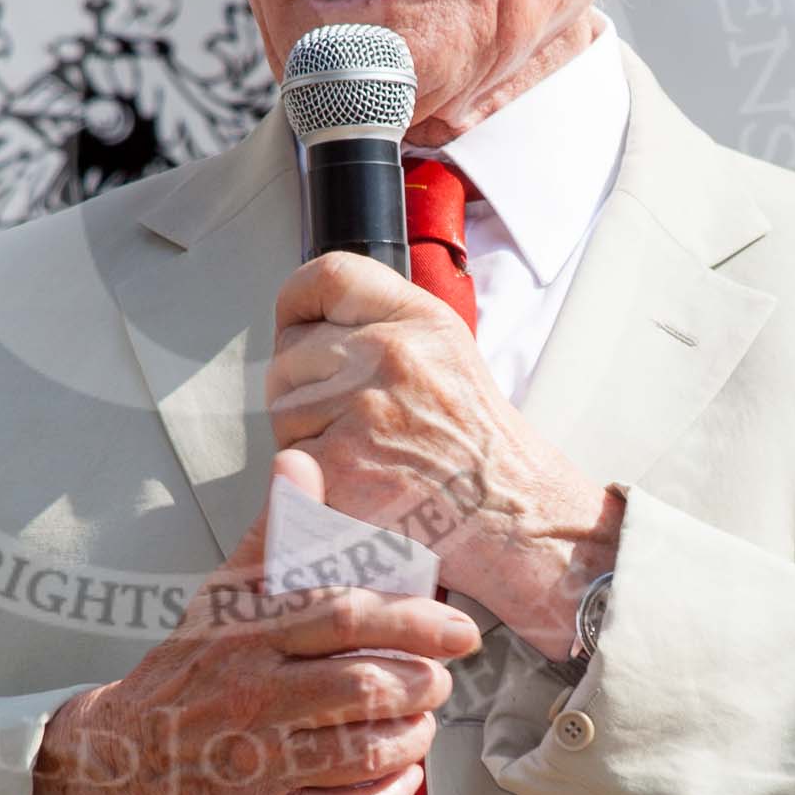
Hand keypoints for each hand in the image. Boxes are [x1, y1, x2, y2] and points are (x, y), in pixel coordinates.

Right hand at [29, 450, 480, 794]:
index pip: (342, 616)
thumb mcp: (221, 593)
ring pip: (363, 749)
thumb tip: (299, 462)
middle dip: (423, 682)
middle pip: (363, 685)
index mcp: (249, 635)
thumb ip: (270, 530)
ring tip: (422, 720)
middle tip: (439, 678)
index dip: (412, 620)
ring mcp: (260, 762)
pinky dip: (388, 792)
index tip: (458, 628)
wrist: (123, 757)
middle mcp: (254, 696)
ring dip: (413, 735)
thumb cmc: (187, 670)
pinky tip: (399, 771)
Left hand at [266, 253, 621, 656]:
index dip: (298, 303)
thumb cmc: (478, 448)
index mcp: (418, 320)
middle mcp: (389, 355)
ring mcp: (362, 410)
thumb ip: (382, 326)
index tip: (295, 324)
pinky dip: (308, 481)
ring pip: (283, 408)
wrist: (512, 516)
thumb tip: (309, 326)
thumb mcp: (445, 353)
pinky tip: (354, 485)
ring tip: (361, 454)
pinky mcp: (339, 467)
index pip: (327, 278)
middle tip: (349, 420)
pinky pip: (288, 461)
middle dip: (302, 388)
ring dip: (304, 435)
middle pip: (291, 352)